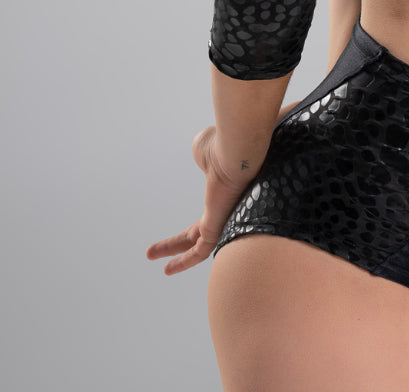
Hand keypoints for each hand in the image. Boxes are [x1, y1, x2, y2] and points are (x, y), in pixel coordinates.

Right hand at [145, 125, 253, 275]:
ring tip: (162, 267)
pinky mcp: (218, 230)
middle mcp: (229, 211)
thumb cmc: (225, 146)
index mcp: (226, 191)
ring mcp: (225, 222)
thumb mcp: (207, 150)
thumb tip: (203, 157)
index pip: (211, 211)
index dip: (197, 219)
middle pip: (202, 232)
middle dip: (184, 243)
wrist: (237, 153)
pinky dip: (184, 261)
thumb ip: (204, 157)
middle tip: (166, 250)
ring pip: (200, 245)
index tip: (187, 228)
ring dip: (181, 257)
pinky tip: (168, 269)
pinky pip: (200, 251)